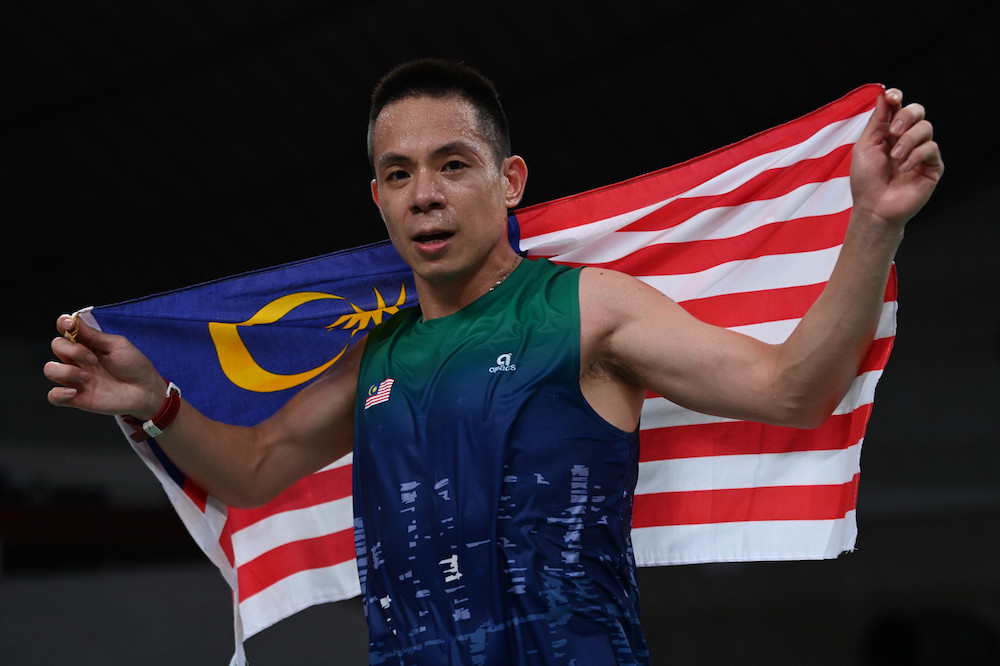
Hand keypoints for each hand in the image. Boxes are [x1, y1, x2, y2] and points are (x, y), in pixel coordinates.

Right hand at [45, 314, 164, 418]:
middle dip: (73, 350)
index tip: (69, 324)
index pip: (65, 329)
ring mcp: (75, 378)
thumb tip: (74, 320)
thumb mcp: (117, 345)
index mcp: (88, 344)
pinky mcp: (76, 398)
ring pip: (50, 369)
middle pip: (57, 346)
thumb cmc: (134, 366)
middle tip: (94, 360)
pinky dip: (58, 393)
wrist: (145, 391)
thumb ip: (95, 336)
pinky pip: (53, 396)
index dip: (62, 323)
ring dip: (66, 371)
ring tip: (88, 377)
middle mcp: (78, 360)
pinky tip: (74, 392)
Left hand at [850, 88, 943, 228]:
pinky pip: (931, 148)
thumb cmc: (866, 180)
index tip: (892, 97)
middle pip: (917, 111)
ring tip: (895, 158)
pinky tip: (904, 169)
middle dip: (905, 116)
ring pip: (926, 128)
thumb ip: (877, 121)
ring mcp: (921, 151)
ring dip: (907, 141)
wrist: (874, 207)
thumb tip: (884, 95)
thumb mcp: (866, 146)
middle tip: (892, 132)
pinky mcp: (933, 165)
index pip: (899, 107)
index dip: (897, 97)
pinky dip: (915, 156)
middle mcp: (907, 139)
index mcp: (889, 133)